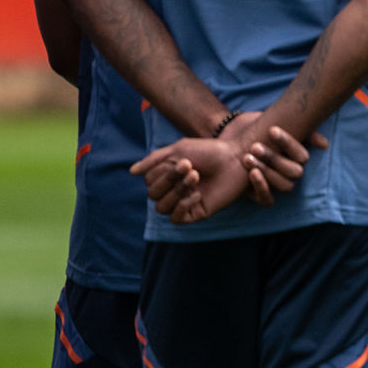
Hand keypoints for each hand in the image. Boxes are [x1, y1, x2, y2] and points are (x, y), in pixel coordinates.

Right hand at [131, 137, 254, 224]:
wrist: (236, 158)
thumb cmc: (210, 151)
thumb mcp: (179, 149)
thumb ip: (154, 160)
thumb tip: (131, 172)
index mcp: (168, 177)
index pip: (149, 182)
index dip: (161, 173)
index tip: (183, 160)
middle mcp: (174, 190)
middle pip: (153, 195)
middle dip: (169, 179)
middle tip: (189, 166)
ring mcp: (185, 202)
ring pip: (162, 208)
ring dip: (176, 191)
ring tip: (195, 176)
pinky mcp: (198, 212)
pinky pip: (177, 218)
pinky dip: (183, 206)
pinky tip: (198, 194)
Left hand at [219, 113, 323, 206]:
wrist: (229, 134)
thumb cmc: (255, 128)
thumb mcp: (276, 123)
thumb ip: (302, 131)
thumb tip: (324, 145)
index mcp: (295, 158)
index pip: (302, 156)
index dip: (288, 143)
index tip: (271, 130)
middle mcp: (288, 173)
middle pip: (293, 172)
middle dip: (274, 159)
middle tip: (254, 147)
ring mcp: (275, 184)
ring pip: (283, 186)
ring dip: (267, 172)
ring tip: (247, 158)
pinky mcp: (259, 194)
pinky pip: (267, 199)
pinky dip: (261, 188)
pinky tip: (251, 173)